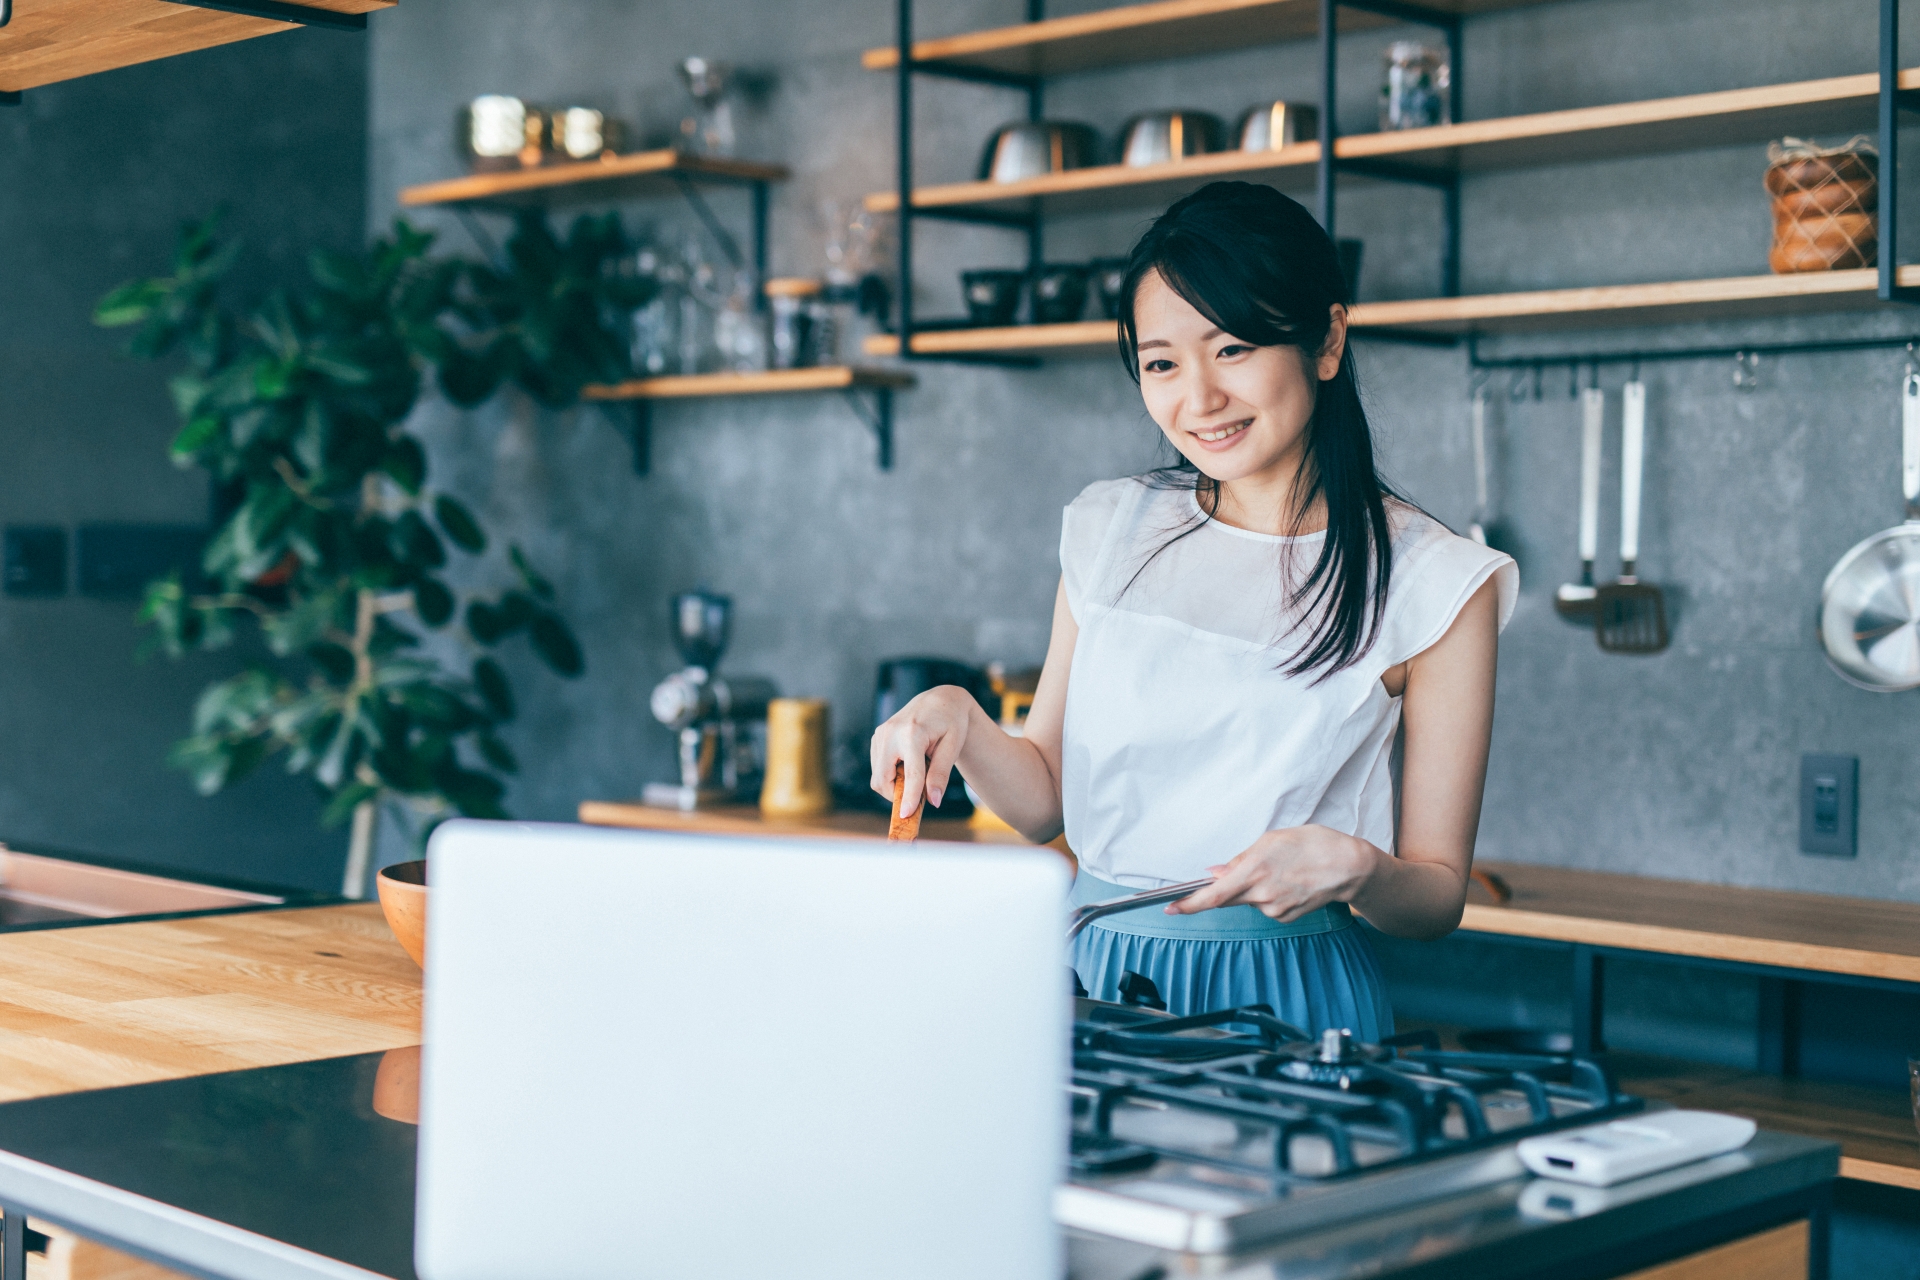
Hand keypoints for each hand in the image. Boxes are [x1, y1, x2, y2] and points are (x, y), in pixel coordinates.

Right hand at [869, 686, 979, 818]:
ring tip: (918, 775)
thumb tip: (933, 801)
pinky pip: (878, 768)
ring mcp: (880, 734)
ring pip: (877, 776)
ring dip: (894, 785)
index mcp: (913, 733)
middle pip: (883, 779)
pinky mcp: (877, 737)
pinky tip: (908, 766)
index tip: (906, 816)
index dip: (908, 797)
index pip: (909, 773)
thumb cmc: (951, 723)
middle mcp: (891, 732)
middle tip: (918, 799)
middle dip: (897, 795)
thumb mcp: (952, 747)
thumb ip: (941, 774)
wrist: (940, 700)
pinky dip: (890, 775)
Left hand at [1166, 826, 1377, 921]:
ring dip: (1255, 887)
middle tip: (1253, 868)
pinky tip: (1289, 881)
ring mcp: (1275, 909)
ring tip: (1282, 868)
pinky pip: (1267, 905)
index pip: (1213, 896)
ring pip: (1250, 900)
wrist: (1349, 866)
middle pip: (1230, 897)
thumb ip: (1240, 859)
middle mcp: (1262, 895)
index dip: (1189, 904)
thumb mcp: (1272, 840)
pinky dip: (1270, 894)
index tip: (1170, 908)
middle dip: (1229, 886)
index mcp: (1254, 871)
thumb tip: (1217, 873)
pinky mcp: (1286, 916)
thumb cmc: (1313, 844)